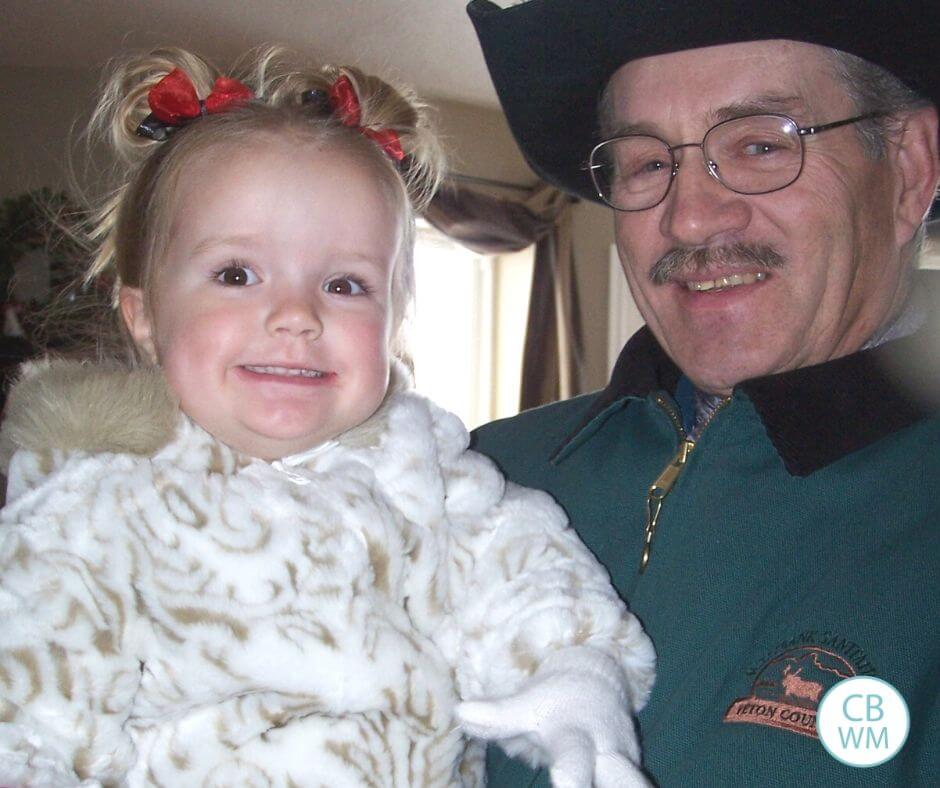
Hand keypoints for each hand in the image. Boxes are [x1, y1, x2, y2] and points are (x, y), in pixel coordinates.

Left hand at [456, 648, 650, 787]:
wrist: (599, 682)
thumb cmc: (555, 700)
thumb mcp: (528, 704)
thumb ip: (498, 715)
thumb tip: (461, 713)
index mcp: (577, 738)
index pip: (574, 762)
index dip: (572, 780)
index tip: (566, 784)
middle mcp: (609, 755)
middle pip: (626, 780)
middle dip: (623, 785)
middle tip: (585, 786)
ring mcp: (628, 766)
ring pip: (639, 783)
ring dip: (631, 786)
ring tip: (611, 783)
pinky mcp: (636, 772)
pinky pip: (637, 784)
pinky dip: (628, 784)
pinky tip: (608, 782)